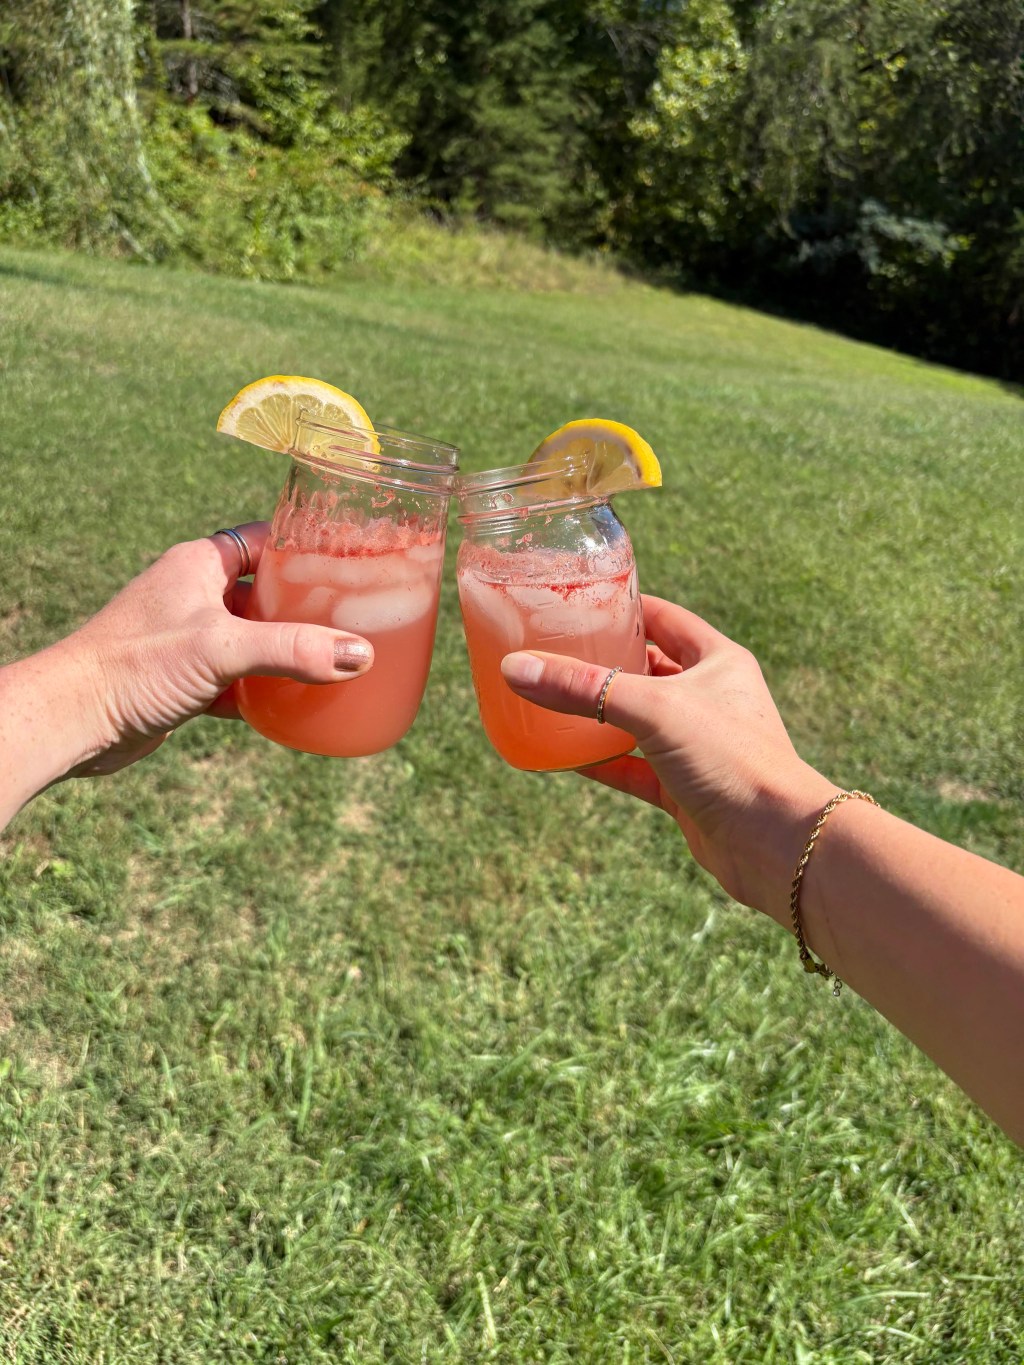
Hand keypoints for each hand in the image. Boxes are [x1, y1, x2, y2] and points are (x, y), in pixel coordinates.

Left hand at [34, 524, 372, 779]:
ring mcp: (188, 639)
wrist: (72, 719)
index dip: (304, 549)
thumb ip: (293, 649)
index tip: (347, 563)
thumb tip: (360, 655)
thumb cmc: (135, 665)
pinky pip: (238, 678)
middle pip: (265, 592)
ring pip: (253, 638)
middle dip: (306, 608)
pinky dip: (264, 690)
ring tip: (334, 662)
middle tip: (353, 620)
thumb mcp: (223, 648)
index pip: (264, 541)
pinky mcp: (184, 680)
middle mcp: (193, 595)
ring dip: (287, 652)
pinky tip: (294, 702)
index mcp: (199, 565)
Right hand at [500, 595, 835, 921]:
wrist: (776, 843)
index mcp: (717, 662)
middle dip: (604, 661)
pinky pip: (635, 768)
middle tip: (553, 651)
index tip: (579, 602)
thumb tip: (514, 668)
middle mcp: (710, 698)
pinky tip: (566, 758)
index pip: (664, 618)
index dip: (625, 606)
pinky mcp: (686, 790)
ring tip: (550, 699)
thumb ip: (585, 688)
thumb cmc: (731, 758)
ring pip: (638, 721)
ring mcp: (697, 746)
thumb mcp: (654, 710)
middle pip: (648, 668)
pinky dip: (603, 762)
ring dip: (600, 714)